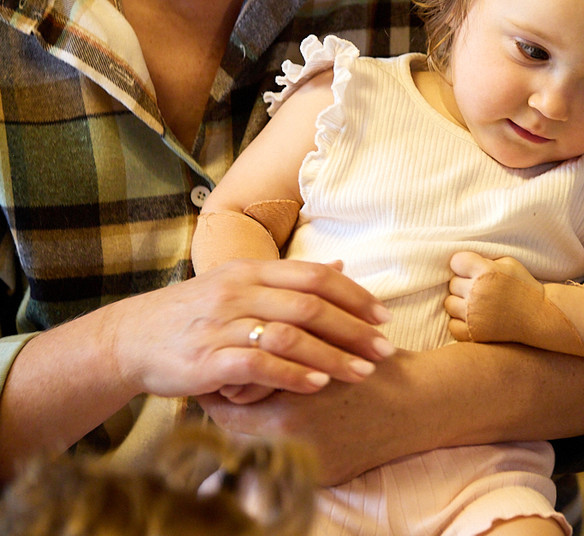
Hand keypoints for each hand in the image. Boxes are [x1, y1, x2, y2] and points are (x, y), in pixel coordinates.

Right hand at [108, 257, 394, 400]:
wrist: (130, 339)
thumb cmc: (195, 313)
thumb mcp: (239, 285)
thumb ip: (290, 279)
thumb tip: (341, 266)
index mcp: (251, 271)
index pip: (314, 277)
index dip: (354, 296)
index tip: (384, 317)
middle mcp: (239, 292)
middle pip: (310, 305)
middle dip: (354, 329)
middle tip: (385, 351)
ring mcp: (222, 325)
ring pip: (290, 336)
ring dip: (332, 356)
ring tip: (362, 373)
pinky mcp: (208, 359)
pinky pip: (259, 365)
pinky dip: (293, 375)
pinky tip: (318, 385)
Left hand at [199, 340, 583, 485]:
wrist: (426, 405)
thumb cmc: (379, 367)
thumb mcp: (332, 345)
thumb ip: (290, 347)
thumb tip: (255, 342)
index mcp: (290, 398)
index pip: (225, 395)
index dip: (221, 378)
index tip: (223, 364)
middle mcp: (290, 437)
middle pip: (229, 425)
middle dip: (226, 403)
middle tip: (220, 385)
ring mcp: (303, 462)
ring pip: (248, 448)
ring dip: (245, 425)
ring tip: (245, 405)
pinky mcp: (319, 477)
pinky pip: (278, 464)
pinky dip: (270, 446)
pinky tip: (277, 425)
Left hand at [444, 252, 540, 342]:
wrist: (539, 316)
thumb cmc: (523, 285)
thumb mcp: (508, 262)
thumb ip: (483, 260)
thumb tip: (459, 261)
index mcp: (485, 271)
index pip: (456, 261)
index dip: (464, 265)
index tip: (473, 270)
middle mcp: (477, 292)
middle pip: (452, 283)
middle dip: (464, 284)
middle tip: (481, 288)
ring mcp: (473, 315)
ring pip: (449, 303)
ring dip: (460, 303)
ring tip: (477, 303)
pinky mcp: (473, 333)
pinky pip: (452, 324)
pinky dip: (461, 322)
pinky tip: (474, 317)